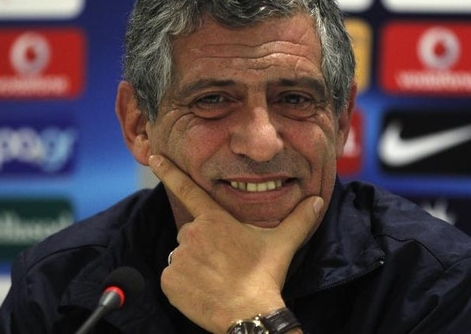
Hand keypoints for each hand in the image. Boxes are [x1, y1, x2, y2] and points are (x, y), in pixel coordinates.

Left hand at [149, 154, 322, 332]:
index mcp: (215, 220)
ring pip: (183, 256)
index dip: (169, 171)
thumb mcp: (283, 243)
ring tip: (216, 279)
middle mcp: (192, 233)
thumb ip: (299, 219)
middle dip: (204, 245)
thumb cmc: (264, 276)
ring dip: (194, 265)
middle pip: (193, 234)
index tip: (153, 157)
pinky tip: (202, 291)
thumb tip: (318, 200)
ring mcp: (179, 257)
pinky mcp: (169, 280)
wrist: (249, 313)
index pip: (187, 189)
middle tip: (225, 264)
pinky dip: (183, 284)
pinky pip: (173, 277)